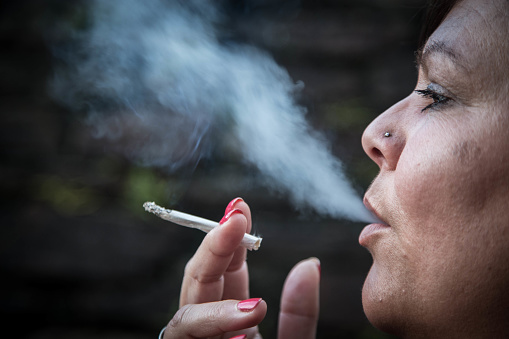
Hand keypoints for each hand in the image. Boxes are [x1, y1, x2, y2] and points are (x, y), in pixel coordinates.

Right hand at [162, 198, 319, 338]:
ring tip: (253, 301)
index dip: (232, 240)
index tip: (241, 209)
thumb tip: (310, 265)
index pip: (227, 272)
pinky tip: (242, 329)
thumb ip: (299, 314)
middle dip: (214, 248)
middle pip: (200, 283)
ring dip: (212, 296)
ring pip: (185, 313)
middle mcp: (212, 331)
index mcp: (234, 322)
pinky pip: (182, 337)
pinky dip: (206, 326)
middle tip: (234, 218)